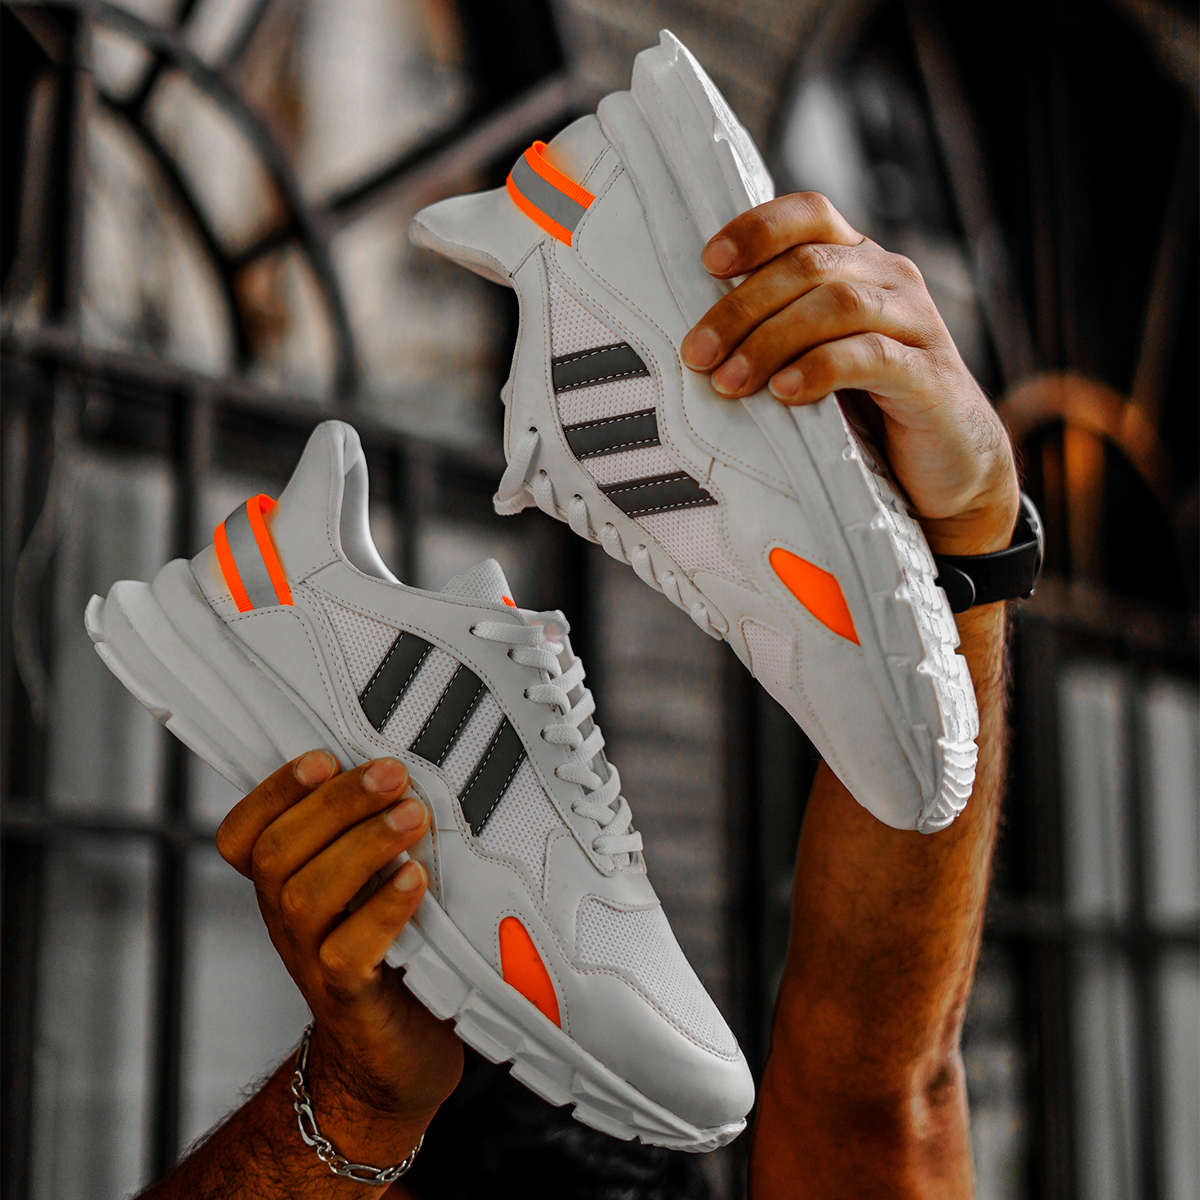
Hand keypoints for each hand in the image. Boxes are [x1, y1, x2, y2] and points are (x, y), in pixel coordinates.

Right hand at [216, 753, 462, 1160]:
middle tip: (391, 775)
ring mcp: (310, 960)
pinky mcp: (349, 999)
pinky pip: (348, 952)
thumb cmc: (391, 954)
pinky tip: (415, 881)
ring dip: (363, 846)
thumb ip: (369, 835)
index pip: (243, 834)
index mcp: (283, 885)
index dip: (272, 792)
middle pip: (279, 852)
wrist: (393, 1054)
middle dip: (335, 804)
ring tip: (412, 817)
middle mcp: (286, 920)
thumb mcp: (369, 886)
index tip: (322, 758)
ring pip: (306, 896)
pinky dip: (382, 910)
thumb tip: (405, 768)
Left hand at [680, 193, 1018, 555]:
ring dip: (771, 340)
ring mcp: (917, 325)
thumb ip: (779, 336)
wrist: (949, 471)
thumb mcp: (818, 361)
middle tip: (698, 353)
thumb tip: (698, 342)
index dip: (758, 228)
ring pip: (836, 304)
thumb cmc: (871, 413)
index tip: (708, 263)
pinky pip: (871, 357)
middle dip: (742, 308)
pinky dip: (820, 370)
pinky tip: (785, 392)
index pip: (810, 215)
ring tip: (730, 381)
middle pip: (809, 265)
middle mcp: (892, 281)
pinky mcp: (931, 376)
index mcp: (860, 266)